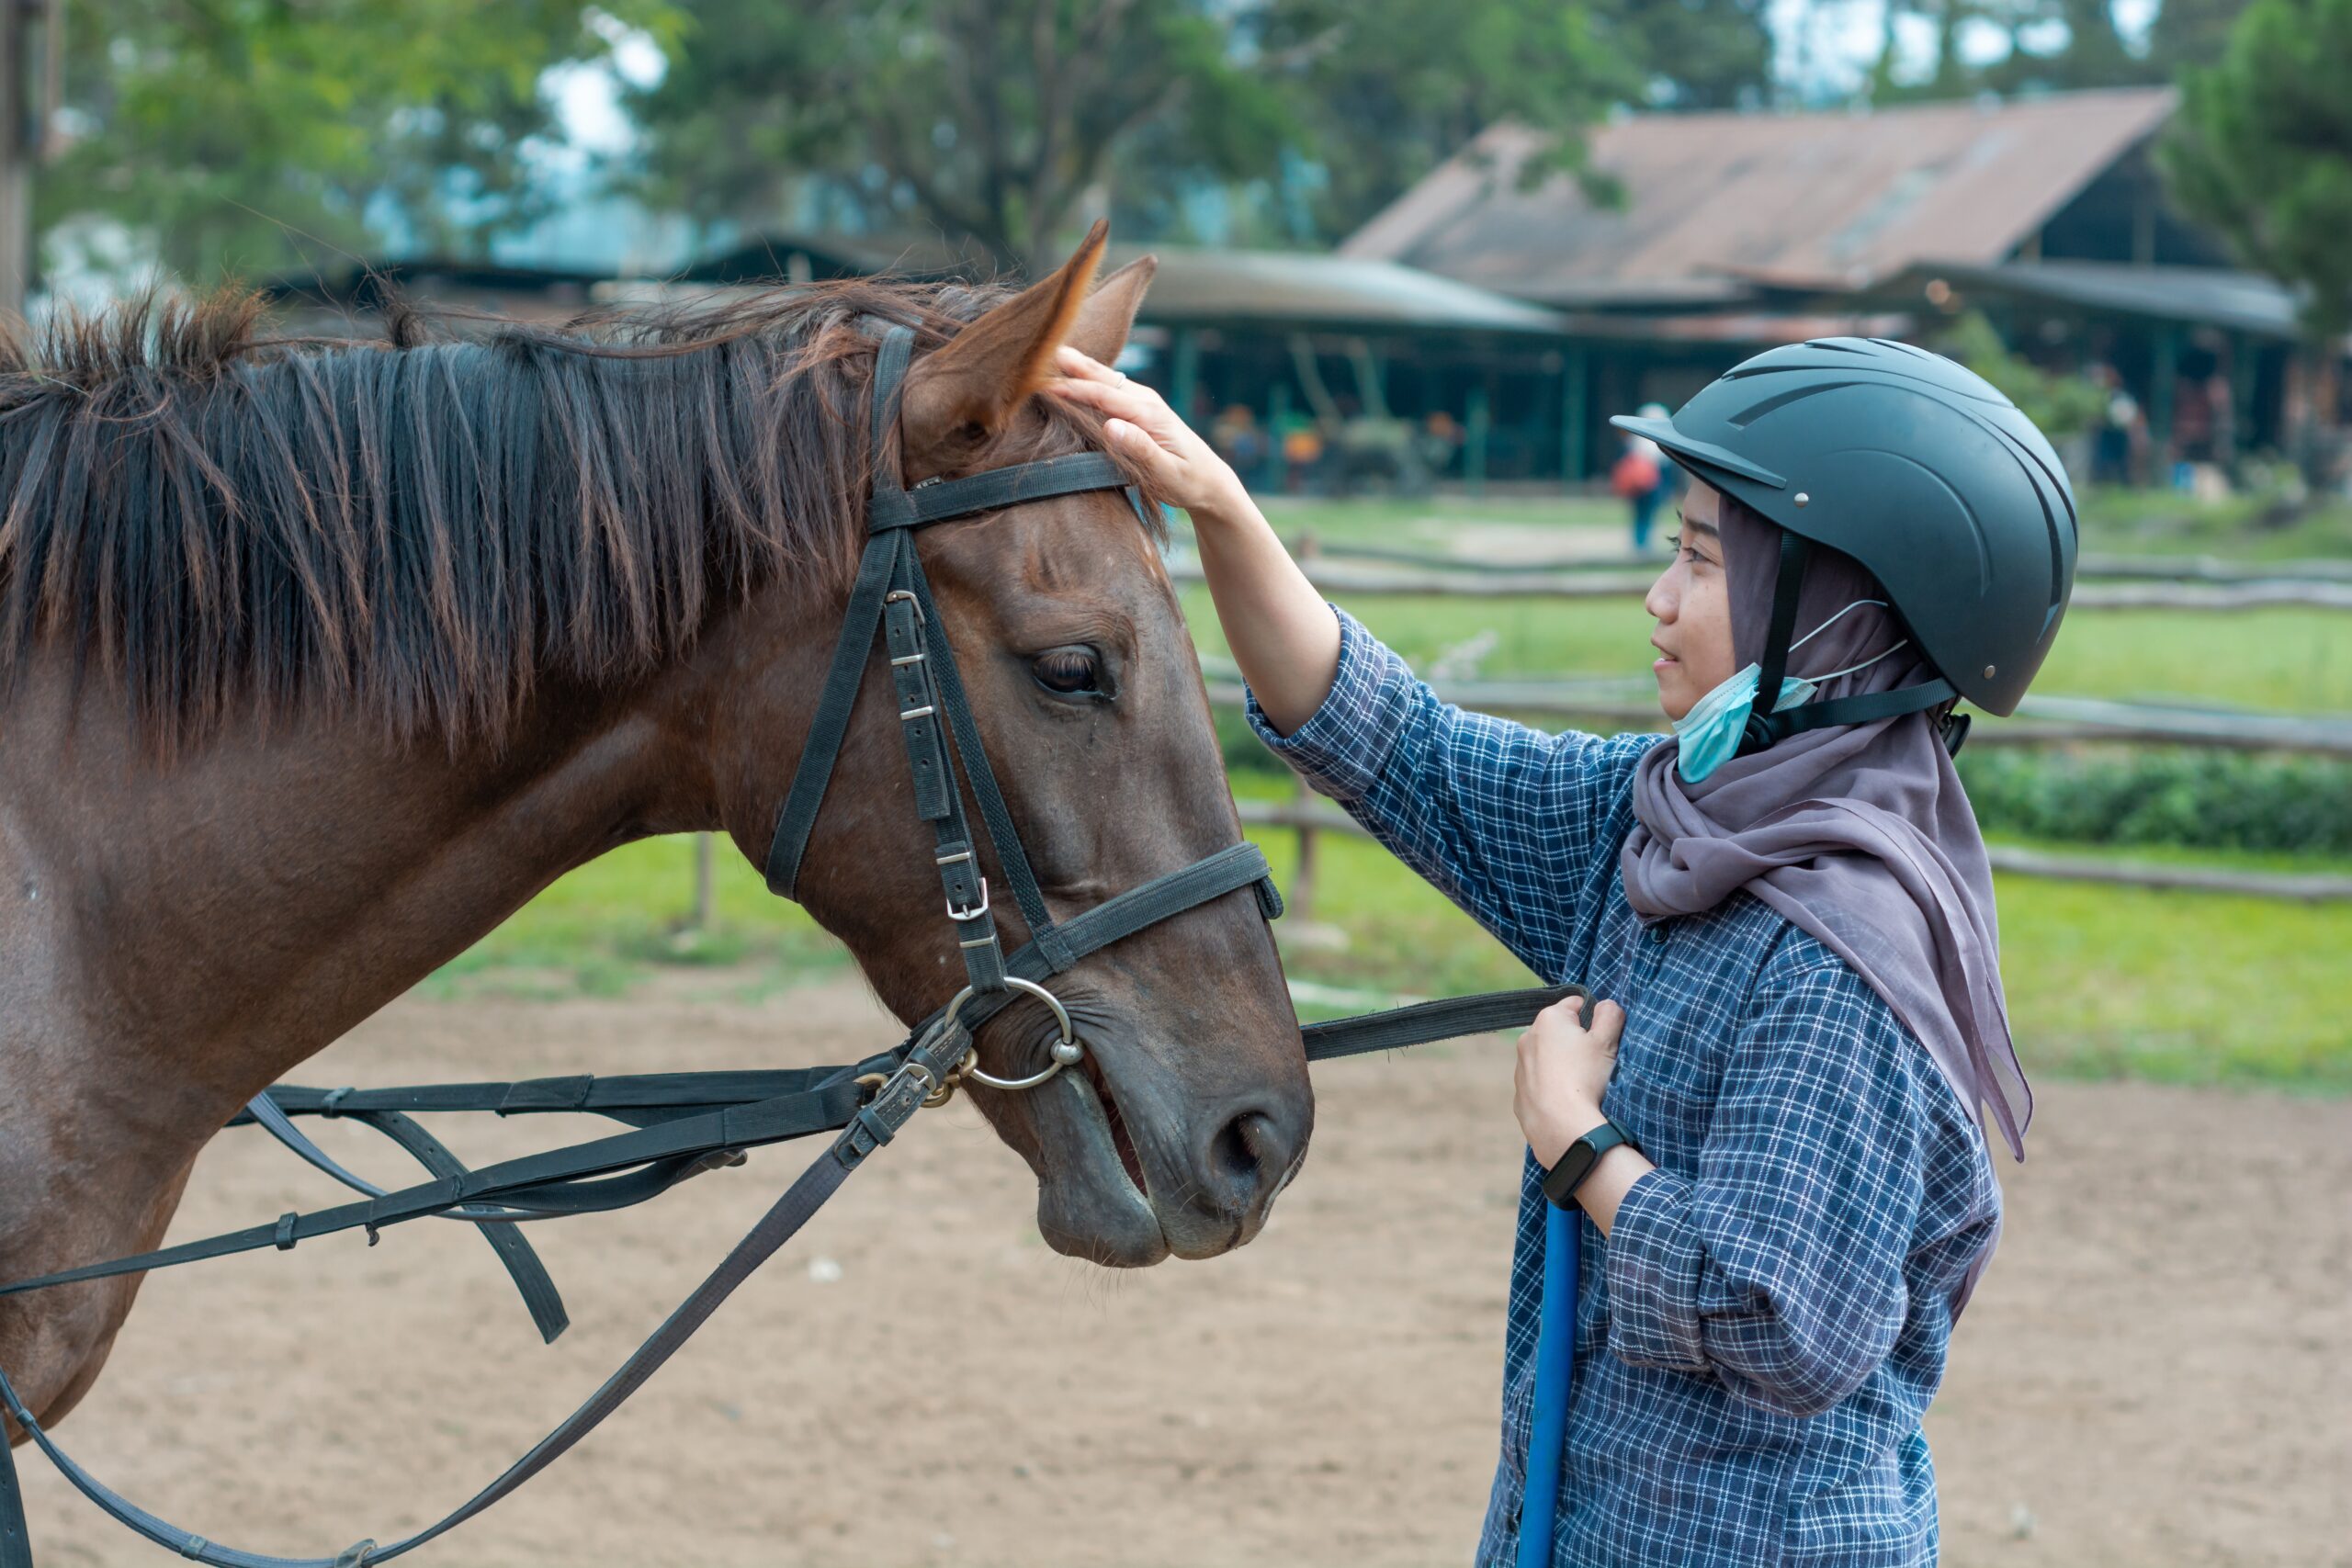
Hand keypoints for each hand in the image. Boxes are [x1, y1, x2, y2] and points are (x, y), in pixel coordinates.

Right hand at [1043, 346, 1249, 520]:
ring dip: (1080, 367)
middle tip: (1044, 350)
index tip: (1045, 386)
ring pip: (1107, 379)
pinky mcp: (1140, 408)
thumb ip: (1140, 449)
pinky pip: (1111, 389)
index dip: (1074, 390)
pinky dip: (1091, 379)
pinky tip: (1076, 374)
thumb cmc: (1188, 481)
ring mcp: (1144, 402)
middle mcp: (1146, 401)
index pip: (1104, 396)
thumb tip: (1110, 426)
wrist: (1209, 480)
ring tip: (1054, 354)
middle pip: (1104, 378)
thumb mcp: (1167, 472)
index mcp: (1149, 414)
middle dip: (1075, 365)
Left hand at [1513, 996, 1623, 1165]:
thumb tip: (1606, 1005)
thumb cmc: (1585, 1078)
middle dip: (1577, 1043)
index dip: (1594, 1018)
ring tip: (1581, 1086)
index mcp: (1549, 1019)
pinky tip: (1567, 1102)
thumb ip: (1610, 1014)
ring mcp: (1520, 1068)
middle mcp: (1527, 1038)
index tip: (1603, 1039)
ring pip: (1548, 1058)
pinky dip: (1552, 1088)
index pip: (1576, 1004)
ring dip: (1563, 1066)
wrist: (1562, 1128)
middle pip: (1560, 1032)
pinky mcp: (1519, 1095)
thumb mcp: (1607, 1041)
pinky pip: (1541, 1084)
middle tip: (1594, 1064)